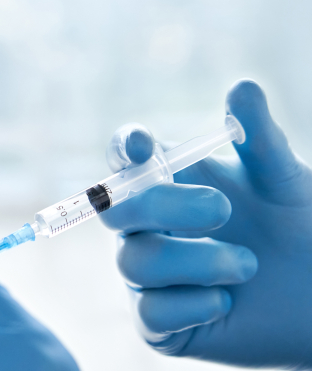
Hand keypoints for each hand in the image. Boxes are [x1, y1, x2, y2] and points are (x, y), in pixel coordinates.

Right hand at [100, 79, 311, 368]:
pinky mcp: (157, 322)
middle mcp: (147, 226)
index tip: (143, 145)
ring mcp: (148, 275)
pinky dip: (193, 302)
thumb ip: (260, 139)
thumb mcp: (285, 181)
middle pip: (116, 210)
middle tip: (224, 208)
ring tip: (249, 265)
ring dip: (196, 260)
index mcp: (168, 183)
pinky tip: (228, 301)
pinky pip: (151, 311)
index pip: (125, 161)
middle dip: (166, 206)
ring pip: (134, 261)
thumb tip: (242, 88)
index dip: (123, 150)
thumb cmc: (298, 227)